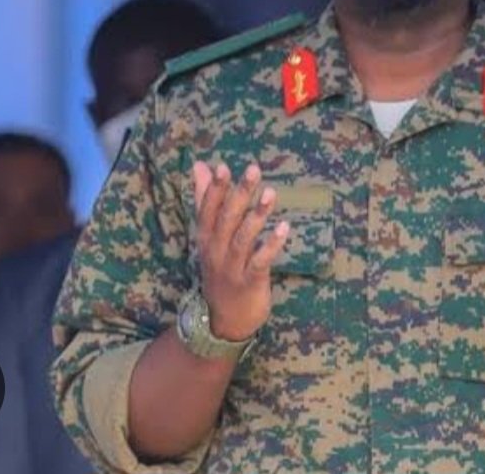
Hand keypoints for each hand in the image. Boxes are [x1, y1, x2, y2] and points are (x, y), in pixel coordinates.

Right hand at [192, 161, 288, 340]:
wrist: (223, 320)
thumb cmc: (220, 269)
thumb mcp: (209, 236)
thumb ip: (205, 200)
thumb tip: (199, 165)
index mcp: (206, 238)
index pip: (207, 210)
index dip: (215, 189)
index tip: (223, 167)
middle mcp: (216, 251)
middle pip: (227, 220)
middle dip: (239, 194)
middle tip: (253, 170)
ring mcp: (232, 268)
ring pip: (243, 239)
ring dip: (257, 216)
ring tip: (271, 193)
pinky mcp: (250, 282)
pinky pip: (260, 262)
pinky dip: (271, 245)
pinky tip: (284, 228)